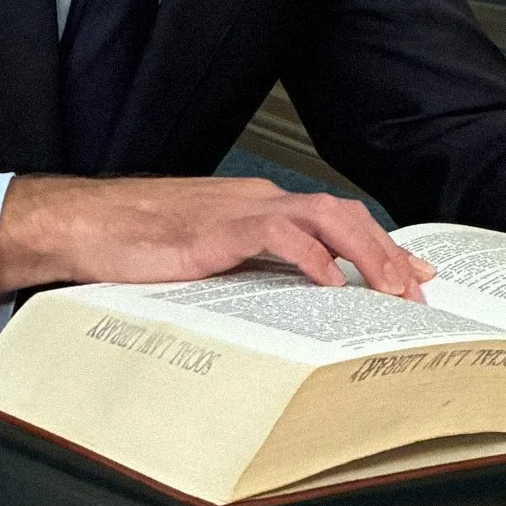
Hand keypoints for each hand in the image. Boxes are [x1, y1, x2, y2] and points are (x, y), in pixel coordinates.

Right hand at [0, 173, 435, 302]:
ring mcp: (242, 211)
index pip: (337, 222)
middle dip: (388, 254)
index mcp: (259, 208)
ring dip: (367, 254)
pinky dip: (315, 258)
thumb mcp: (206, 260)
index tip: (415, 273)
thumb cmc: (134, 243)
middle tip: (419, 292)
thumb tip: (286, 303)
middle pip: (346, 217)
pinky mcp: (221, 228)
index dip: (380, 247)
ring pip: (328, 219)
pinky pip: (282, 235)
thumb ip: (247, 270)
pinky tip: (332, 284)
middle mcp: (260, 202)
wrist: (86, 225)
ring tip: (392, 288)